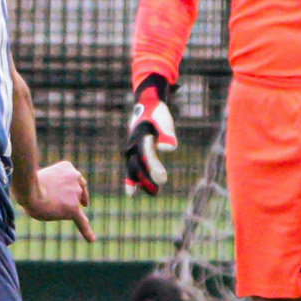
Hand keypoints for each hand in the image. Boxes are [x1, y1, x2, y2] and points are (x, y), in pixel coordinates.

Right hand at [20, 159, 95, 242]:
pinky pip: (82, 222)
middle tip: (52, 201)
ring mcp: (76, 194)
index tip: (81, 199)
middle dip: (66, 199)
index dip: (72, 189)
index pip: (74, 180)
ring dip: (60, 209)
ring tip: (45, 206)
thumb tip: (56, 206)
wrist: (28, 189)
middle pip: (74, 194)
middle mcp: (76, 178)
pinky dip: (86, 231)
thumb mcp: (42, 179)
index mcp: (67, 167)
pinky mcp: (73, 208)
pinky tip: (91, 240)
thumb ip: (52, 189)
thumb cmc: (28, 185)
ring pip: (71, 207)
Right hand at [122, 75, 177, 194]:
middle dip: (146, 179)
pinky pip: (130, 169)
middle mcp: (132, 144)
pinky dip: (131, 181)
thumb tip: (170, 148)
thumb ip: (167, 133)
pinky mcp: (133, 153)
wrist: (146, 106)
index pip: (147, 154)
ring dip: (141, 182)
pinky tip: (132, 194)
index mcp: (140, 136)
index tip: (162, 179)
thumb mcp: (164, 119)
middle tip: (157, 193)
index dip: (153, 167)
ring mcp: (131, 149)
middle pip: (137, 165)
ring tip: (153, 194)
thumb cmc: (157, 113)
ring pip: (133, 169)